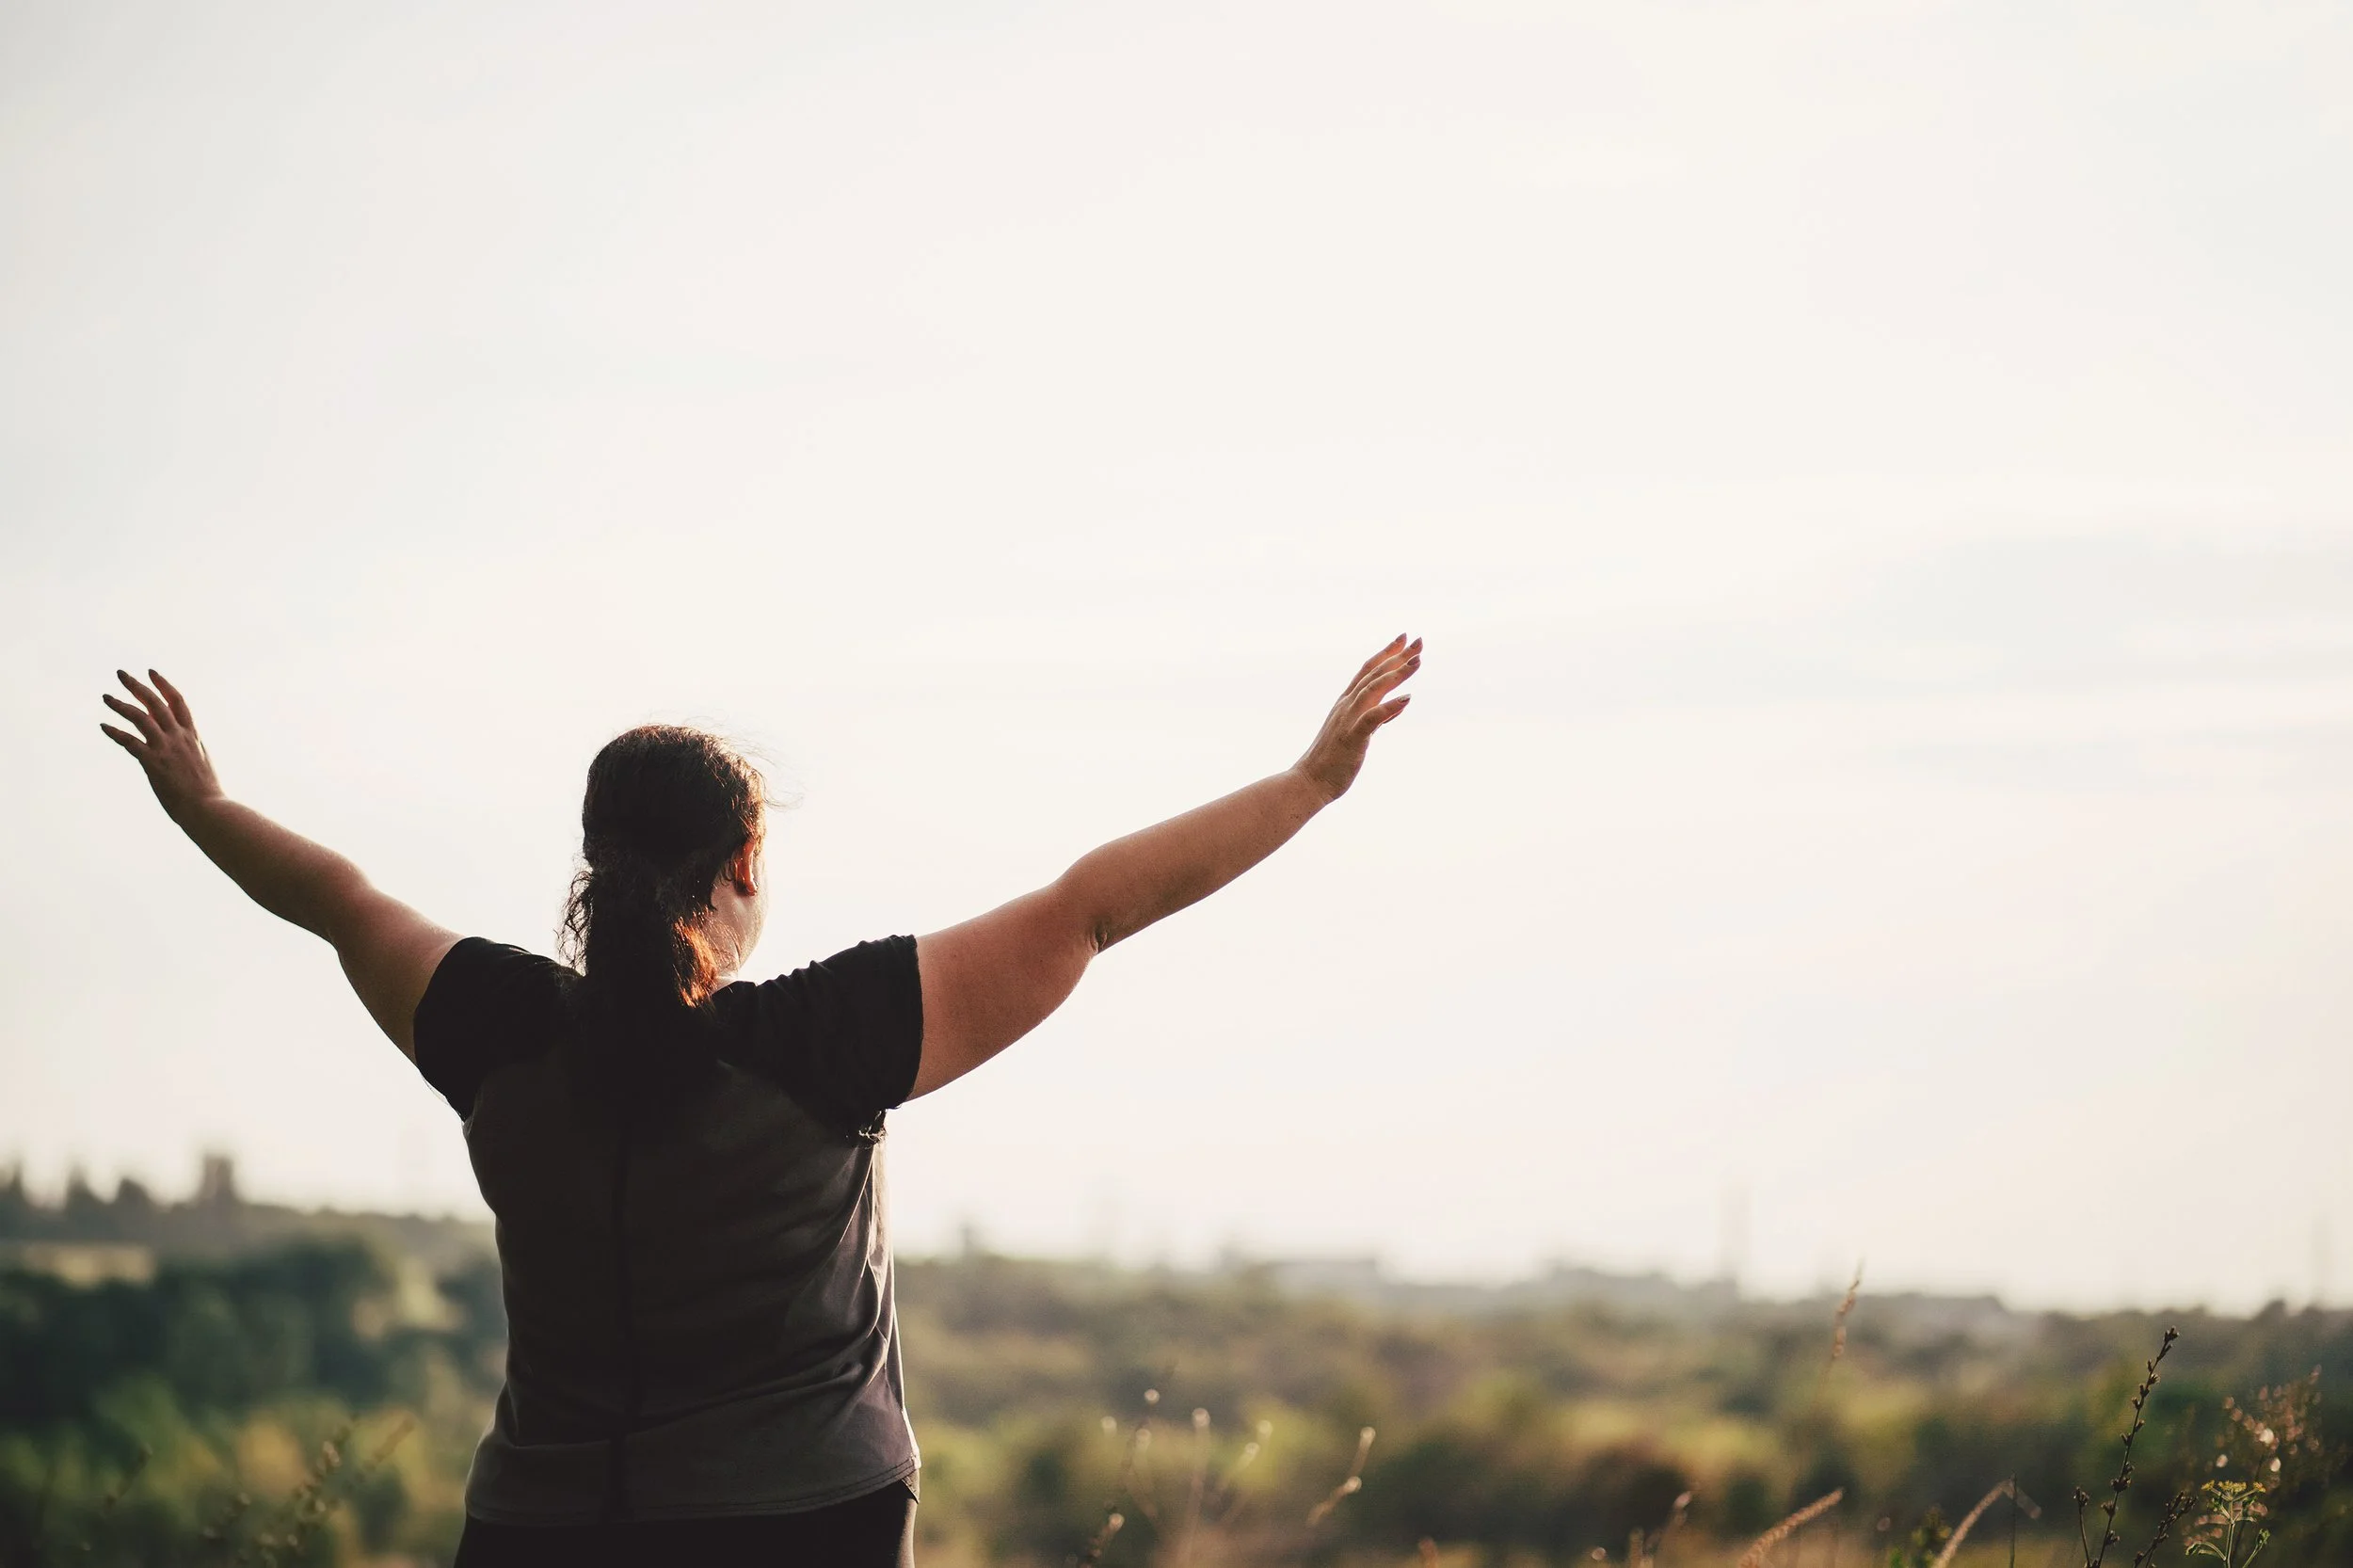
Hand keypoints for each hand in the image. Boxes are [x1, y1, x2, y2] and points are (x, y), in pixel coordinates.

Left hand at [100, 669, 223, 819]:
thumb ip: (189, 747)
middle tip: (121, 674)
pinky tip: (103, 726)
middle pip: (155, 703)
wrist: (209, 809)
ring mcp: (167, 748)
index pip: (177, 701)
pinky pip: (130, 742)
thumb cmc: (206, 792)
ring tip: (106, 697)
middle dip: (137, 686)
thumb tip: (180, 741)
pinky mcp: (154, 763)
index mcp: (192, 735)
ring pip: (141, 717)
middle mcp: (179, 737)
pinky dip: (115, 732)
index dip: (164, 685)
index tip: (151, 672)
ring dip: (121, 705)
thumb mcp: (201, 762)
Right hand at [1295, 634, 1420, 801]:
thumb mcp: (1360, 732)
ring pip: (1373, 690)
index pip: (1368, 671)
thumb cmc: (1333, 760)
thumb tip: (1399, 703)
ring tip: (1417, 662)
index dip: (1386, 653)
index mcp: (1346, 703)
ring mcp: (1348, 720)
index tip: (1404, 638)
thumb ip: (1379, 716)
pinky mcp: (1352, 738)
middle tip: (1418, 641)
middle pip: (1374, 674)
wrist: (1309, 782)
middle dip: (1397, 656)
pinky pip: (1372, 719)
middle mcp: (1346, 706)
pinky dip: (1389, 707)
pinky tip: (1408, 698)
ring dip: (1395, 674)